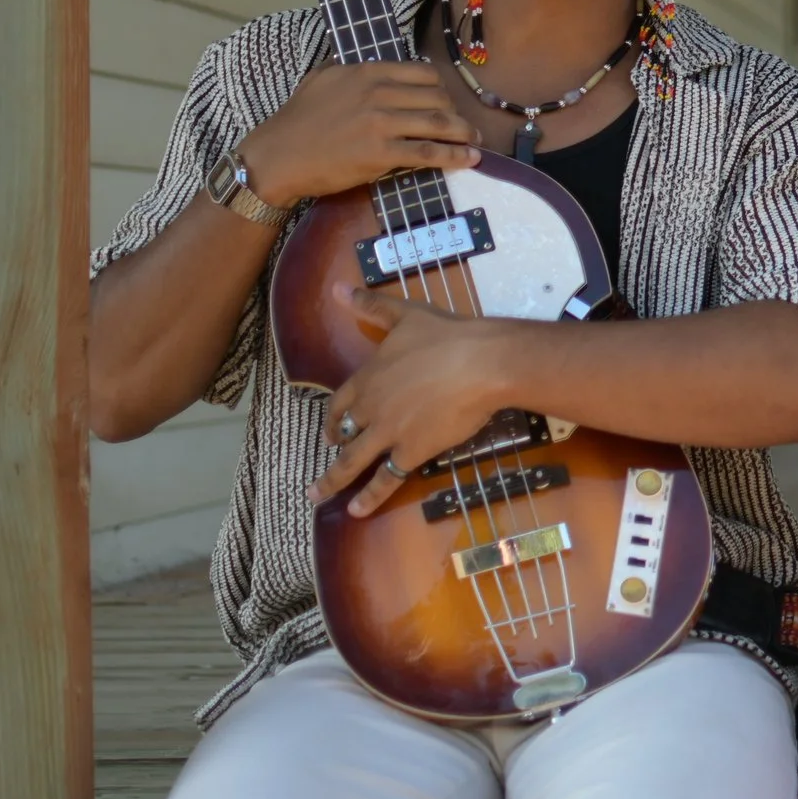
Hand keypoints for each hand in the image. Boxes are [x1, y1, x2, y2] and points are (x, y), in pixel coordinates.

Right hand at [238, 61, 479, 206]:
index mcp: (366, 71)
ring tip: (475, 141)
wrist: (277, 157)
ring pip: (440, 124)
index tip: (446, 101)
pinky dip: (456, 156)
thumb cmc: (297, 121)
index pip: (423, 73)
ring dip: (465, 134)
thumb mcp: (322, 80)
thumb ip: (350, 71)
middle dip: (456, 112)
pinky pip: (430, 152)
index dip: (441, 88)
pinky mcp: (382, 153)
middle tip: (464, 126)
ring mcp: (381, 123)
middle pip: (438, 98)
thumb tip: (373, 66)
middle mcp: (378, 93)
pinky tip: (469, 159)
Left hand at [311, 285, 517, 516]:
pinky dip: (370, 496)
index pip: (341, 401)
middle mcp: (370, 407)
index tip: (331, 428)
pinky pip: (385, 479)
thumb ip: (371, 306)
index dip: (334, 417)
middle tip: (327, 459)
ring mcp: (388, 432)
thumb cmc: (448, 335)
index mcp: (368, 376)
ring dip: (331, 481)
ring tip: (315, 496)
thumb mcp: (406, 314)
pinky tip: (356, 511)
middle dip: (332, 447)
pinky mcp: (411, 451)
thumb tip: (337, 287)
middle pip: (342, 433)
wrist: (482, 363)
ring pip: (352, 461)